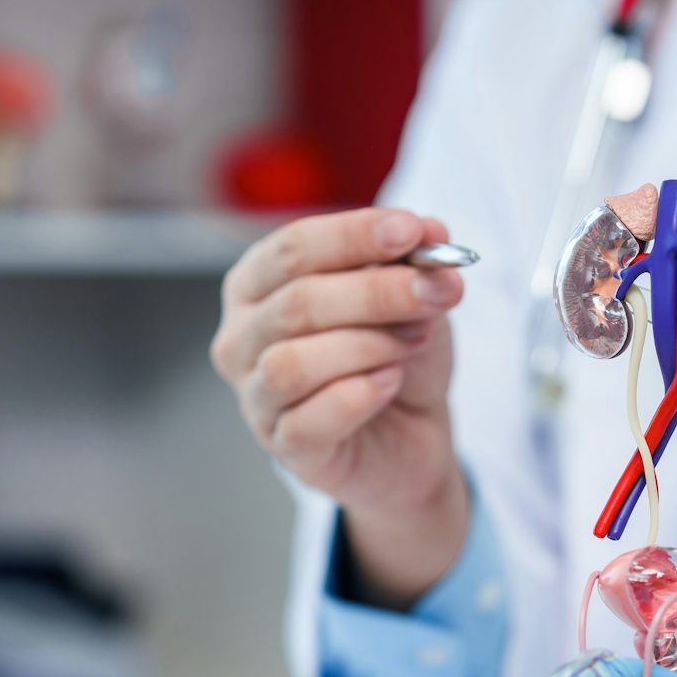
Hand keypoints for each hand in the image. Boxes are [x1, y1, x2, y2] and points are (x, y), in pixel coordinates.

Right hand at [211, 206, 468, 605]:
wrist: (411, 435)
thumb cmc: (394, 358)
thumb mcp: (411, 299)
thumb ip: (414, 263)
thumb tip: (430, 229)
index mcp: (257, 284)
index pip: (293, 248)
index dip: (354, 236)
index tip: (413, 231)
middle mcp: (241, 338)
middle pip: (296, 302)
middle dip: (376, 292)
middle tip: (435, 291)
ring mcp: (255, 397)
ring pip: (293, 362)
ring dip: (368, 346)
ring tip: (411, 342)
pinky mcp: (283, 447)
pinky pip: (310, 420)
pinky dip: (358, 396)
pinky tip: (389, 384)